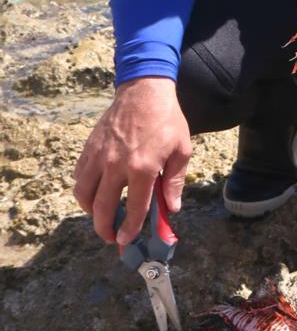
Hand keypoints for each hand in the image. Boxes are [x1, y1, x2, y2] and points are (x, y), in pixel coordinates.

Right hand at [74, 77, 191, 245]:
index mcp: (143, 168)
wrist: (144, 90)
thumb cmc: (166, 119)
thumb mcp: (182, 150)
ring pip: (84, 195)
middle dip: (105, 229)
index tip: (126, 240)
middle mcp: (117, 165)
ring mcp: (99, 156)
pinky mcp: (89, 148)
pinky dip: (83, 191)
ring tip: (102, 217)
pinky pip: (79, 177)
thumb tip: (171, 208)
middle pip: (103, 208)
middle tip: (111, 237)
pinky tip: (94, 194)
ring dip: (91, 212)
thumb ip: (175, 182)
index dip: (130, 229)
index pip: (134, 208)